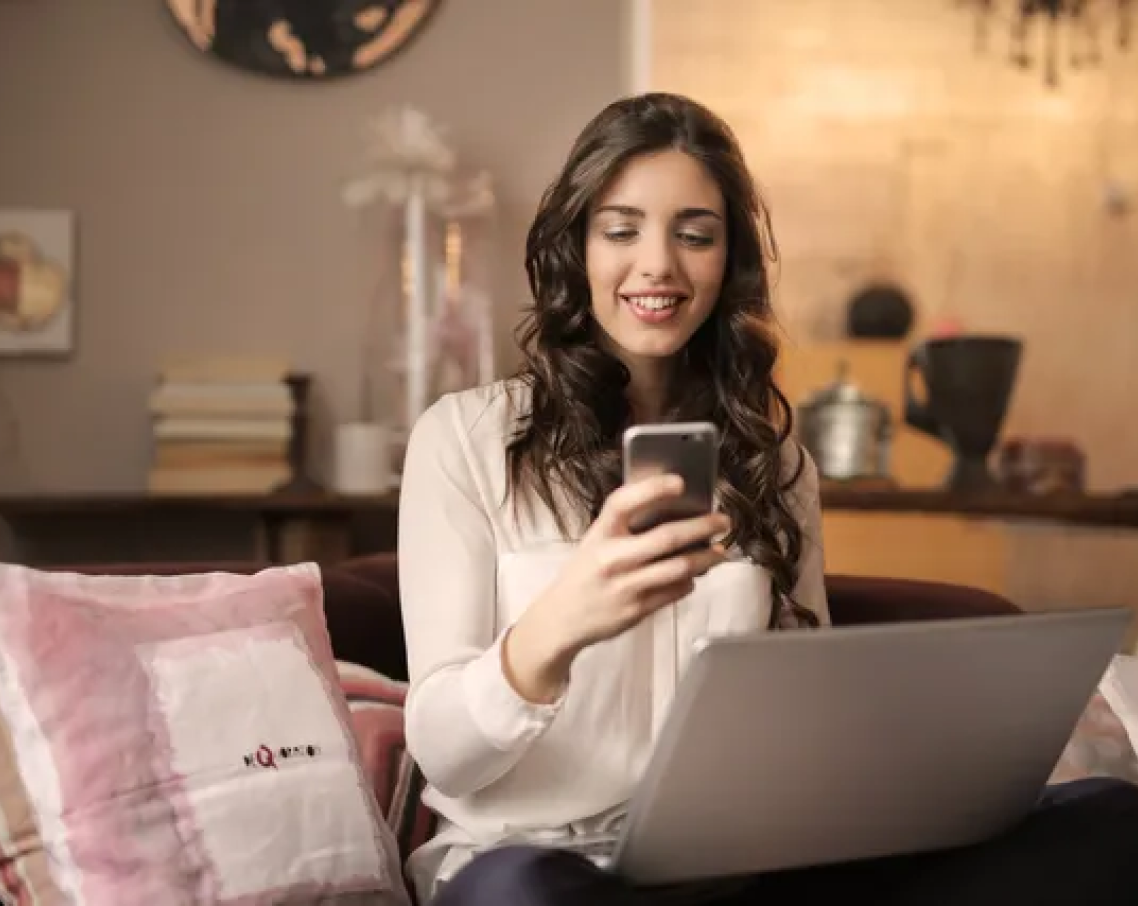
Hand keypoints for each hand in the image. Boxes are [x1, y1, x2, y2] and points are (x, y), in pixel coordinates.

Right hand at [503, 474, 728, 701]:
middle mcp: (612, 558)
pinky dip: (690, 580)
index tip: (680, 482)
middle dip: (702, 527)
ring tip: (720, 551)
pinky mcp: (636, 610)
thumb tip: (675, 512)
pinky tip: (695, 574)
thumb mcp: (595, 542)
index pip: (624, 502)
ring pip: (679, 567)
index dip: (652, 489)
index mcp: (599, 534)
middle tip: (723, 520)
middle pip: (666, 538)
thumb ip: (625, 528)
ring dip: (706, 557)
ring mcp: (625, 586)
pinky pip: (675, 591)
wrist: (562, 618)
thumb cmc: (585, 573)